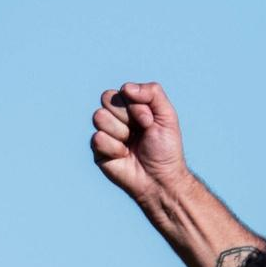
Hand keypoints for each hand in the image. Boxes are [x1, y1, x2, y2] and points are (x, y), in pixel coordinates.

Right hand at [90, 81, 188, 204]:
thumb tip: (126, 88)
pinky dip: (115, 148)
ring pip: (99, 116)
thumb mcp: (167, 116)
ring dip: (121, 132)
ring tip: (131, 145)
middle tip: (141, 132)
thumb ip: (153, 93)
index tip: (149, 122)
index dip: (136, 106)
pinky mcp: (98, 149)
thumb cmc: (165, 149)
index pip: (121, 92)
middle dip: (128, 117)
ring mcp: (106, 132)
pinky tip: (124, 156)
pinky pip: (98, 138)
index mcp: (131, 107)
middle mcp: (116, 117)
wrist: (161, 179)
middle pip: (107, 99)